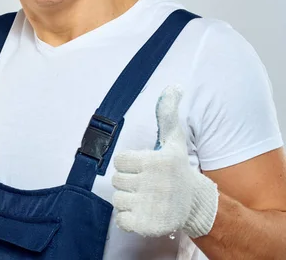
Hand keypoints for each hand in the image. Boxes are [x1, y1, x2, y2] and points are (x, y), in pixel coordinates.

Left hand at [111, 85, 218, 237]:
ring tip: (145, 198)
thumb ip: (167, 114)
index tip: (143, 168)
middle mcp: (152, 184)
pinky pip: (121, 219)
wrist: (196, 204)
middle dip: (128, 182)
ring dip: (128, 199)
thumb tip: (172, 87)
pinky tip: (143, 211)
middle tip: (146, 184)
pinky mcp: (146, 224)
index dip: (129, 165)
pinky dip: (128, 218)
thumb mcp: (174, 141)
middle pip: (117, 180)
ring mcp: (149, 205)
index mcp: (155, 162)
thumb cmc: (178, 169)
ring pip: (117, 199)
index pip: (119, 162)